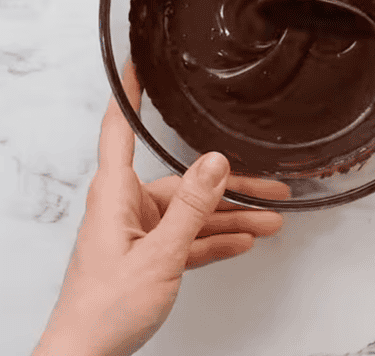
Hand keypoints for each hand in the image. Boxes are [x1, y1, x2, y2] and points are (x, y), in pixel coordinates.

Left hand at [33, 62, 289, 355]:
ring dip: (230, 219)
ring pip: (191, 214)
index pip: (119, 129)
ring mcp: (137, 234)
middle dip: (229, 185)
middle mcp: (125, 207)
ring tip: (271, 220)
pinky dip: (213, 241)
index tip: (136, 64)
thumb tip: (214, 163)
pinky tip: (242, 241)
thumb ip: (191, 209)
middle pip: (183, 182)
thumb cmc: (103, 309)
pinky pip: (186, 240)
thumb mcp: (159, 255)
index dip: (128, 94)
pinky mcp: (146, 258)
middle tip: (271, 184)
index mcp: (115, 195)